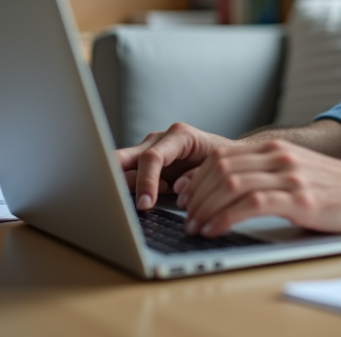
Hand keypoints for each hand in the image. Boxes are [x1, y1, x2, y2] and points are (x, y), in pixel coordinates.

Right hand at [116, 122, 233, 209]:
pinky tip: (149, 197)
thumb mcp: (214, 169)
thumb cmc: (222, 161)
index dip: (146, 181)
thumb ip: (194, 178)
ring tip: (148, 200)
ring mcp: (147, 150)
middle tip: (118, 201)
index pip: (152, 157)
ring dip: (126, 188)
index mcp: (179, 135)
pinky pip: (126, 178)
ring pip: (119, 169)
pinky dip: (131, 191)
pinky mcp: (142, 163)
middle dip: (114, 179)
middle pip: (122, 157)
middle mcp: (158, 139)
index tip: (145, 204)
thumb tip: (177, 188)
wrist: (226, 156)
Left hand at [173, 139, 340, 236]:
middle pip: (221, 169)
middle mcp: (279, 157)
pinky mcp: (299, 199)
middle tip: (187, 217)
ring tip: (197, 227)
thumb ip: (264, 172)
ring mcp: (289, 177)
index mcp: (274, 149)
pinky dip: (226, 217)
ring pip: (231, 184)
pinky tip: (216, 229)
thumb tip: (226, 186)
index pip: (222, 156)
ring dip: (206, 208)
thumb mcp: (294, 169)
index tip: (186, 198)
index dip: (197, 178)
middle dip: (197, 195)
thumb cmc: (332, 187)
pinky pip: (251, 204)